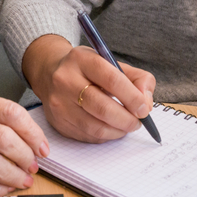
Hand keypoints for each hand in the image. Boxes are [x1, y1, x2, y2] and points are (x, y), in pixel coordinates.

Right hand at [23, 35, 155, 142]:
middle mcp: (65, 80)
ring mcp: (58, 103)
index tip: (144, 109)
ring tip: (127, 126)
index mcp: (82, 59)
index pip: (112, 80)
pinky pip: (87, 136)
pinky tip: (111, 128)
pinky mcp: (57, 122)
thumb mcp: (111, 62)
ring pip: (95, 127)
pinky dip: (105, 136)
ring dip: (118, 131)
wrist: (50, 73)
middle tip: (138, 122)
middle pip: (102, 108)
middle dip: (127, 119)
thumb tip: (146, 103)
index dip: (132, 97)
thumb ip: (137, 78)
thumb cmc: (87, 68)